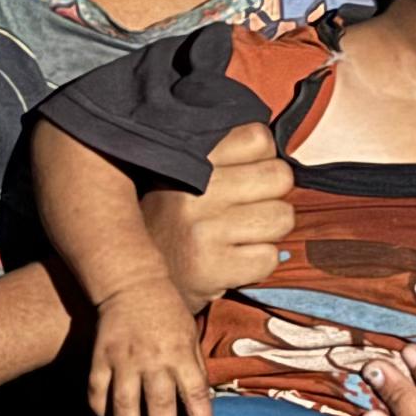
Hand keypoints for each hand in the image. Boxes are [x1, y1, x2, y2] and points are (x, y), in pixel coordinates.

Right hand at [85, 275, 214, 415]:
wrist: (132, 283)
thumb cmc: (168, 310)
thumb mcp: (190, 335)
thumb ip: (193, 367)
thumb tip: (199, 402)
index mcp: (180, 354)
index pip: (196, 395)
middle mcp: (153, 361)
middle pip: (159, 408)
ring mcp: (124, 361)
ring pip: (125, 408)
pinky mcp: (100, 358)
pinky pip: (97, 393)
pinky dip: (100, 412)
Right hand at [143, 122, 294, 303]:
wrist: (132, 276)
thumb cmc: (171, 221)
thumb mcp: (183, 172)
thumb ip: (224, 154)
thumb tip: (282, 149)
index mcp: (190, 156)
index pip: (259, 138)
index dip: (261, 160)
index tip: (242, 178)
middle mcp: (195, 187)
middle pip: (280, 176)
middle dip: (272, 196)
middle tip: (244, 211)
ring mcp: (203, 227)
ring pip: (282, 217)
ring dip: (268, 233)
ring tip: (237, 237)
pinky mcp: (210, 266)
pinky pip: (269, 258)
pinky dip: (257, 265)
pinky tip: (231, 262)